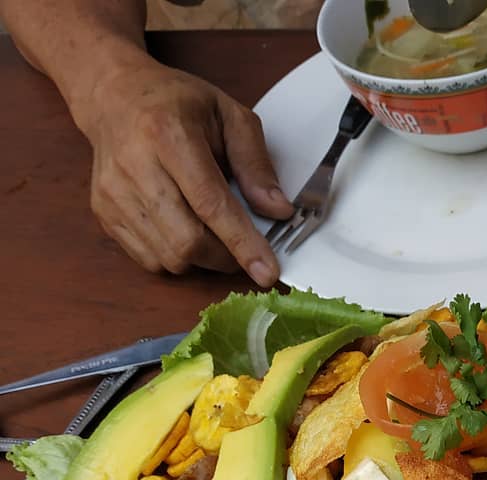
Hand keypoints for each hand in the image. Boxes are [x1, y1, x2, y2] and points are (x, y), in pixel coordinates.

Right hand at [72, 53, 292, 285]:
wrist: (114, 95)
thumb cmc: (177, 104)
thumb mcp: (230, 116)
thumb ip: (256, 164)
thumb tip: (278, 211)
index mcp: (168, 133)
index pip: (210, 204)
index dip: (242, 243)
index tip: (267, 272)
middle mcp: (135, 165)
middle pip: (187, 241)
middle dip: (226, 257)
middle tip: (243, 246)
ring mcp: (114, 192)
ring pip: (170, 257)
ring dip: (203, 259)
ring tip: (213, 232)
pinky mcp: (104, 212)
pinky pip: (150, 259)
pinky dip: (177, 257)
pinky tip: (184, 229)